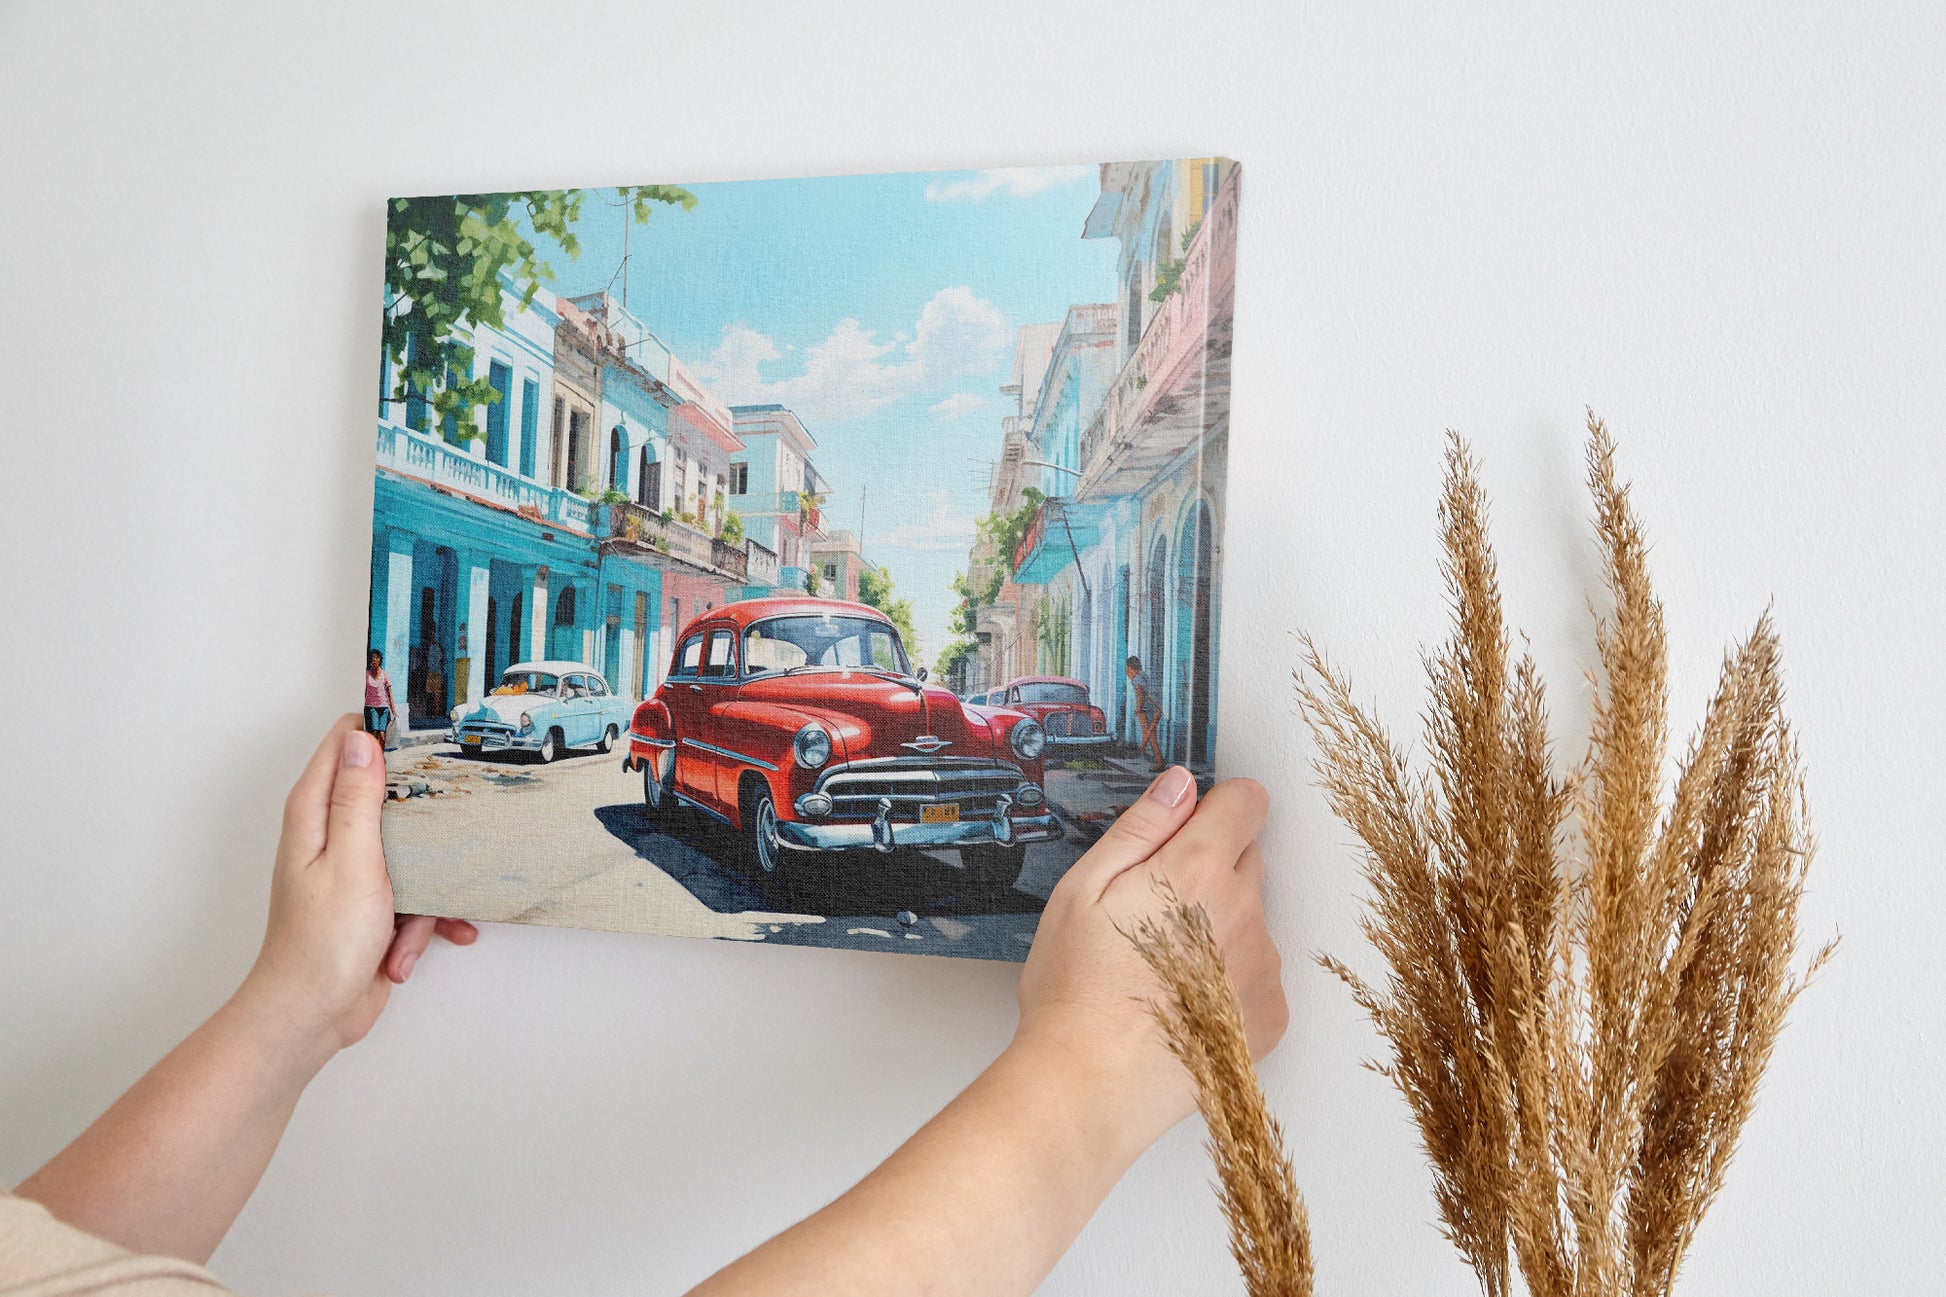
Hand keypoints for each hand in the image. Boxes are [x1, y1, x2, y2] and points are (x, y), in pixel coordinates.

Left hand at [240, 714, 476, 1060]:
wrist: (312, 1016)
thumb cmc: (323, 942)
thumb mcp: (352, 860)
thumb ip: (358, 798)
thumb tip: (363, 738)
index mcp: (314, 813)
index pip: (347, 743)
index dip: (386, 731)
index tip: (430, 732)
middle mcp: (331, 834)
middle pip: (388, 792)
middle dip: (426, 810)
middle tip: (456, 815)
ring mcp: (353, 869)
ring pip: (411, 846)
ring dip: (426, 884)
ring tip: (420, 918)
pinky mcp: (373, 902)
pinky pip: (414, 893)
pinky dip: (421, 921)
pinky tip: (419, 946)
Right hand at [1014, 768, 1284, 1145]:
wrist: (1091, 1085)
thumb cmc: (1076, 990)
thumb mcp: (1083, 889)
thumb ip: (1141, 828)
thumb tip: (1180, 785)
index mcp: (1197, 870)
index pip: (1246, 802)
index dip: (1214, 808)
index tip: (1186, 830)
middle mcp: (1244, 912)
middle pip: (1247, 860)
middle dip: (1209, 869)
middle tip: (1151, 910)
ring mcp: (1262, 967)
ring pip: (1250, 920)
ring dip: (1219, 928)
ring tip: (1160, 968)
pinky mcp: (1269, 1016)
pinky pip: (1257, 975)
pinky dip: (1229, 981)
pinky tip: (1182, 1003)